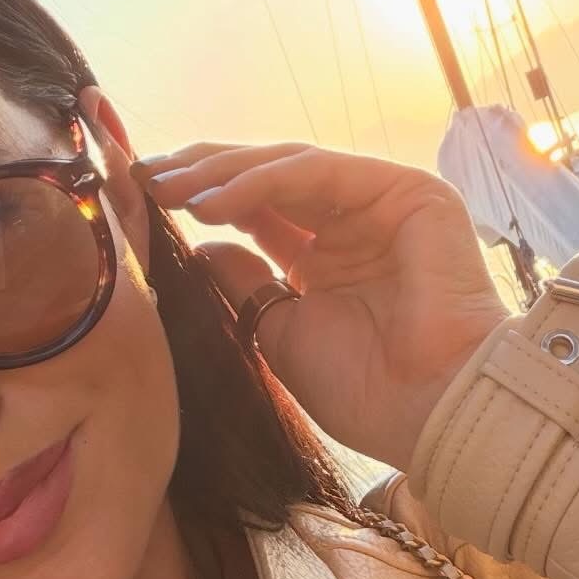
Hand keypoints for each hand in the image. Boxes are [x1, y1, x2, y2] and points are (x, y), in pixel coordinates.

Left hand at [135, 141, 509, 470]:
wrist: (431, 410)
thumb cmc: (365, 389)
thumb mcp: (280, 333)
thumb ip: (244, 284)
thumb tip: (202, 246)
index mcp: (326, 258)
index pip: (257, 210)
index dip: (203, 200)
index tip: (147, 201)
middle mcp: (353, 223)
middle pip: (268, 180)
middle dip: (205, 175)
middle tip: (148, 178)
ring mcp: (381, 202)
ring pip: (290, 168)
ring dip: (225, 174)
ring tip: (172, 189)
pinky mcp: (406, 190)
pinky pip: (319, 173)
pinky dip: (263, 182)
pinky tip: (216, 202)